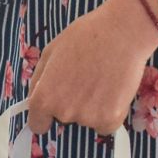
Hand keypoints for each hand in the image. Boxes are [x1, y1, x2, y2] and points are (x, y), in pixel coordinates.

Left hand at [25, 0, 157, 137]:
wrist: (122, 33)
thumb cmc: (85, 36)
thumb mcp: (50, 51)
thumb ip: (39, 79)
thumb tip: (35, 97)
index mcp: (44, 97)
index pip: (37, 124)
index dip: (44, 116)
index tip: (52, 108)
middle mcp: (63, 112)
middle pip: (63, 118)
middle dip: (70, 104)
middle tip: (83, 79)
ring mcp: (88, 118)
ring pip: (86, 120)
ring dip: (91, 107)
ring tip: (100, 79)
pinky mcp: (112, 119)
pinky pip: (106, 124)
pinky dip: (110, 112)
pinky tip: (113, 90)